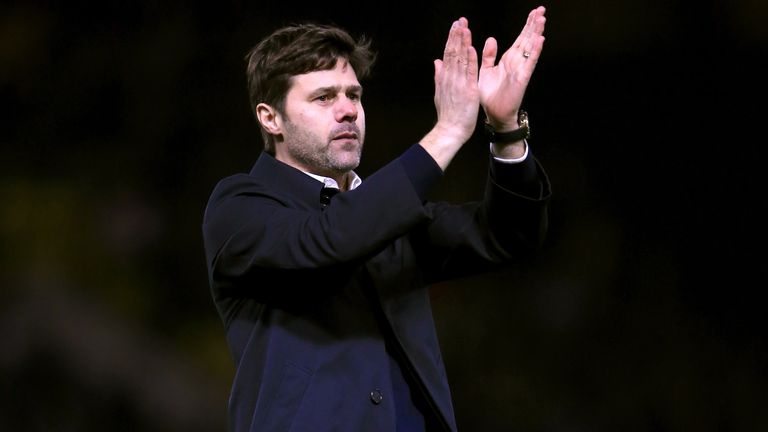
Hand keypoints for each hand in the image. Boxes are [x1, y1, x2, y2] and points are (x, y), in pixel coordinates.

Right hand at [422, 17, 479, 163]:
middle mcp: (450, 78)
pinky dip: (470, 59)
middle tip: (460, 20)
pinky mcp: (468, 90)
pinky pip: (469, 72)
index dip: (452, 39)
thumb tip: (436, 62)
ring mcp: (458, 83)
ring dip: (463, 42)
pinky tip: (471, 47)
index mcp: (445, 78)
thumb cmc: (448, 115)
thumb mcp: (440, 93)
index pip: (448, 54)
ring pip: (460, 59)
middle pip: (453, 52)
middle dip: (457, 35)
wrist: (450, 130)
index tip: (455, 26)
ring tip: (465, 28)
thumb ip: (439, 76)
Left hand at [479, 6, 545, 130]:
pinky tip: (540, 39)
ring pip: (531, 48)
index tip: (533, 11)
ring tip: (542, 19)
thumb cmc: (490, 95)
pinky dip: (535, 51)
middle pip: (528, 39)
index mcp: (508, 59)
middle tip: (541, 9)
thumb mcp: (486, 71)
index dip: (527, 25)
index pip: (520, 38)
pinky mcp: (522, 78)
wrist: (494, 114)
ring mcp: (521, 69)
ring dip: (536, 33)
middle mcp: (517, 62)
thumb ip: (489, 55)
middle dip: (534, 24)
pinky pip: (529, 62)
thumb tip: (491, 39)